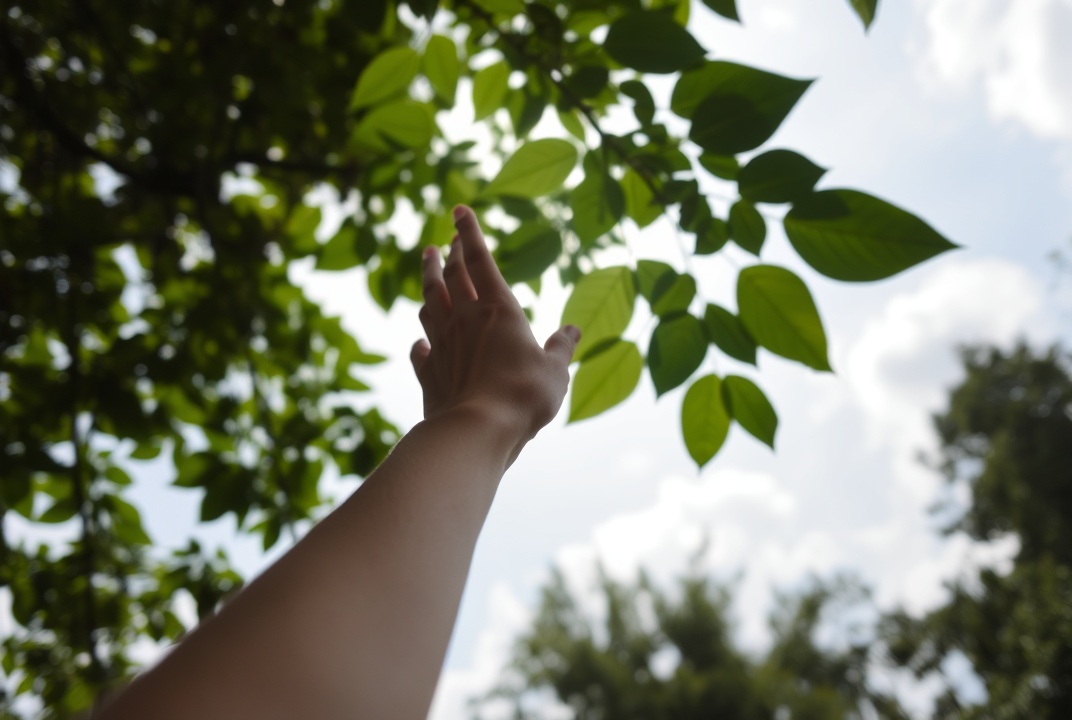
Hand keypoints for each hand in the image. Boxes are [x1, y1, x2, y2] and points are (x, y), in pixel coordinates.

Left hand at [410, 206, 579, 455]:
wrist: (477, 430)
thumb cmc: (523, 396)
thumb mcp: (555, 371)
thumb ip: (561, 349)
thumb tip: (571, 330)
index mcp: (499, 310)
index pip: (481, 260)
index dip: (470, 233)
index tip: (458, 211)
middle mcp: (465, 320)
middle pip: (451, 276)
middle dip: (449, 252)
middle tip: (444, 238)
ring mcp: (442, 345)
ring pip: (430, 303)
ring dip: (428, 280)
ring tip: (427, 265)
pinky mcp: (429, 373)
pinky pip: (420, 351)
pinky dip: (420, 342)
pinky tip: (419, 342)